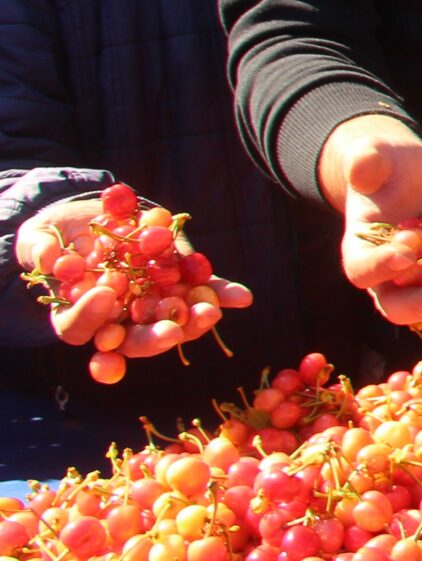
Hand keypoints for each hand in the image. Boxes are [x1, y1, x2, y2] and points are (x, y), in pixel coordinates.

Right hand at [14, 197, 248, 355]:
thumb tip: (50, 257)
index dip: (89, 317)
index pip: (79, 330)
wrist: (86, 221)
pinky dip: (221, 295)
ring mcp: (148, 306)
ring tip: (210, 314)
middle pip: (132, 339)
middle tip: (170, 331)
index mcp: (76, 316)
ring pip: (170, 323)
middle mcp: (115, 320)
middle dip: (153, 336)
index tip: (102, 296)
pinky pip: (200, 293)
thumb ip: (42, 249)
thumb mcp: (42, 240)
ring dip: (192, 321)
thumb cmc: (53, 238)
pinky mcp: (177, 286)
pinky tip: (241, 298)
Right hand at [326, 115, 421, 331]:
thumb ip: (367, 163)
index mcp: (363, 255)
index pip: (365, 270)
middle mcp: (393, 281)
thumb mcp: (375, 157)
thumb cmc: (387, 165)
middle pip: (404, 305)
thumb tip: (362, 169)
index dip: (382, 266)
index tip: (407, 254)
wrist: (415, 176)